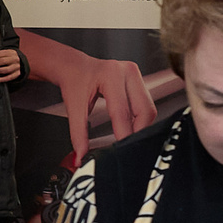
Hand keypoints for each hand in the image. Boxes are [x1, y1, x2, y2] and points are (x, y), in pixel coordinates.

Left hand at [0, 48, 23, 82]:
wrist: (21, 62)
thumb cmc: (9, 58)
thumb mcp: (4, 54)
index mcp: (10, 52)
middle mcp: (14, 59)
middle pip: (2, 61)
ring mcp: (16, 67)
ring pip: (5, 70)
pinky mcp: (17, 74)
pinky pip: (8, 78)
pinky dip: (0, 79)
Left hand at [18, 32, 156, 160]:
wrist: (73, 66)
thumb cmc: (74, 81)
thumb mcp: (73, 107)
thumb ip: (78, 134)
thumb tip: (81, 156)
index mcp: (111, 75)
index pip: (123, 112)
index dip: (124, 134)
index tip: (121, 150)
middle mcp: (127, 72)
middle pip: (144, 111)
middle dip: (137, 131)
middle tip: (126, 146)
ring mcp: (136, 75)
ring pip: (149, 109)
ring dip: (140, 126)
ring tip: (127, 135)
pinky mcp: (139, 80)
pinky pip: (146, 105)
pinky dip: (140, 119)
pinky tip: (131, 125)